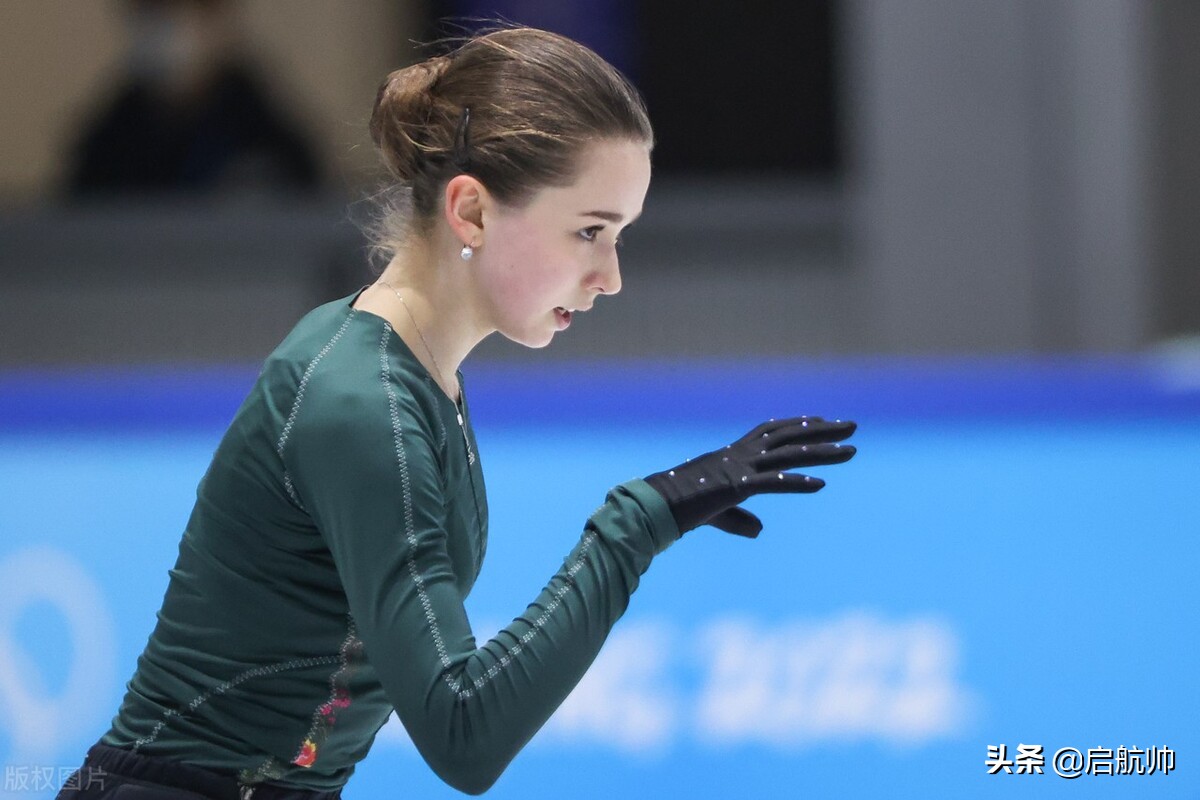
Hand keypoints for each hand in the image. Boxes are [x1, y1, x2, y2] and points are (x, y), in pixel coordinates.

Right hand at [643, 417, 856, 537]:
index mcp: (734, 455)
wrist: (655, 506)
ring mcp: (739, 468)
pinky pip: (772, 483)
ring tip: (851, 452)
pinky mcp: (735, 487)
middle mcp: (740, 455)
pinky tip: (820, 485)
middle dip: (823, 430)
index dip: (799, 424)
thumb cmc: (680, 507)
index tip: (822, 420)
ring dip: (821, 452)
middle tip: (853, 426)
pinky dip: (797, 482)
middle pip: (789, 436)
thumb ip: (741, 519)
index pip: (772, 432)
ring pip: (788, 455)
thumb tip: (760, 531)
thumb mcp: (718, 513)